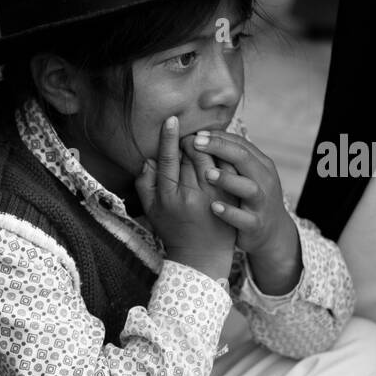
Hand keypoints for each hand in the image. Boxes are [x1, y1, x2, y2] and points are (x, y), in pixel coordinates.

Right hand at [134, 116, 234, 280]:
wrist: (202, 256)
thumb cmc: (173, 230)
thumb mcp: (151, 211)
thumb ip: (145, 184)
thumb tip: (149, 159)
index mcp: (169, 196)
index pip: (169, 159)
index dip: (170, 138)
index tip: (172, 120)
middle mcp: (192, 195)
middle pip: (193, 155)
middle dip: (191, 141)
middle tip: (189, 135)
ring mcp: (213, 196)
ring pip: (212, 159)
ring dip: (209, 146)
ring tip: (204, 141)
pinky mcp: (229, 197)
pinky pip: (228, 169)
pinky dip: (224, 157)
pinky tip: (220, 152)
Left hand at [186, 130, 293, 259]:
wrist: (272, 233)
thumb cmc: (252, 198)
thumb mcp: (246, 175)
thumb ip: (230, 159)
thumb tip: (202, 137)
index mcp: (261, 165)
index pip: (240, 144)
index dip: (217, 137)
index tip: (195, 133)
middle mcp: (264, 181)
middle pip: (244, 159)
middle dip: (219, 149)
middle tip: (195, 143)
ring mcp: (261, 203)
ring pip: (248, 187)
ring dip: (227, 179)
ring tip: (206, 173)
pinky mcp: (256, 224)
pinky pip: (243, 218)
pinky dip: (229, 212)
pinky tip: (213, 206)